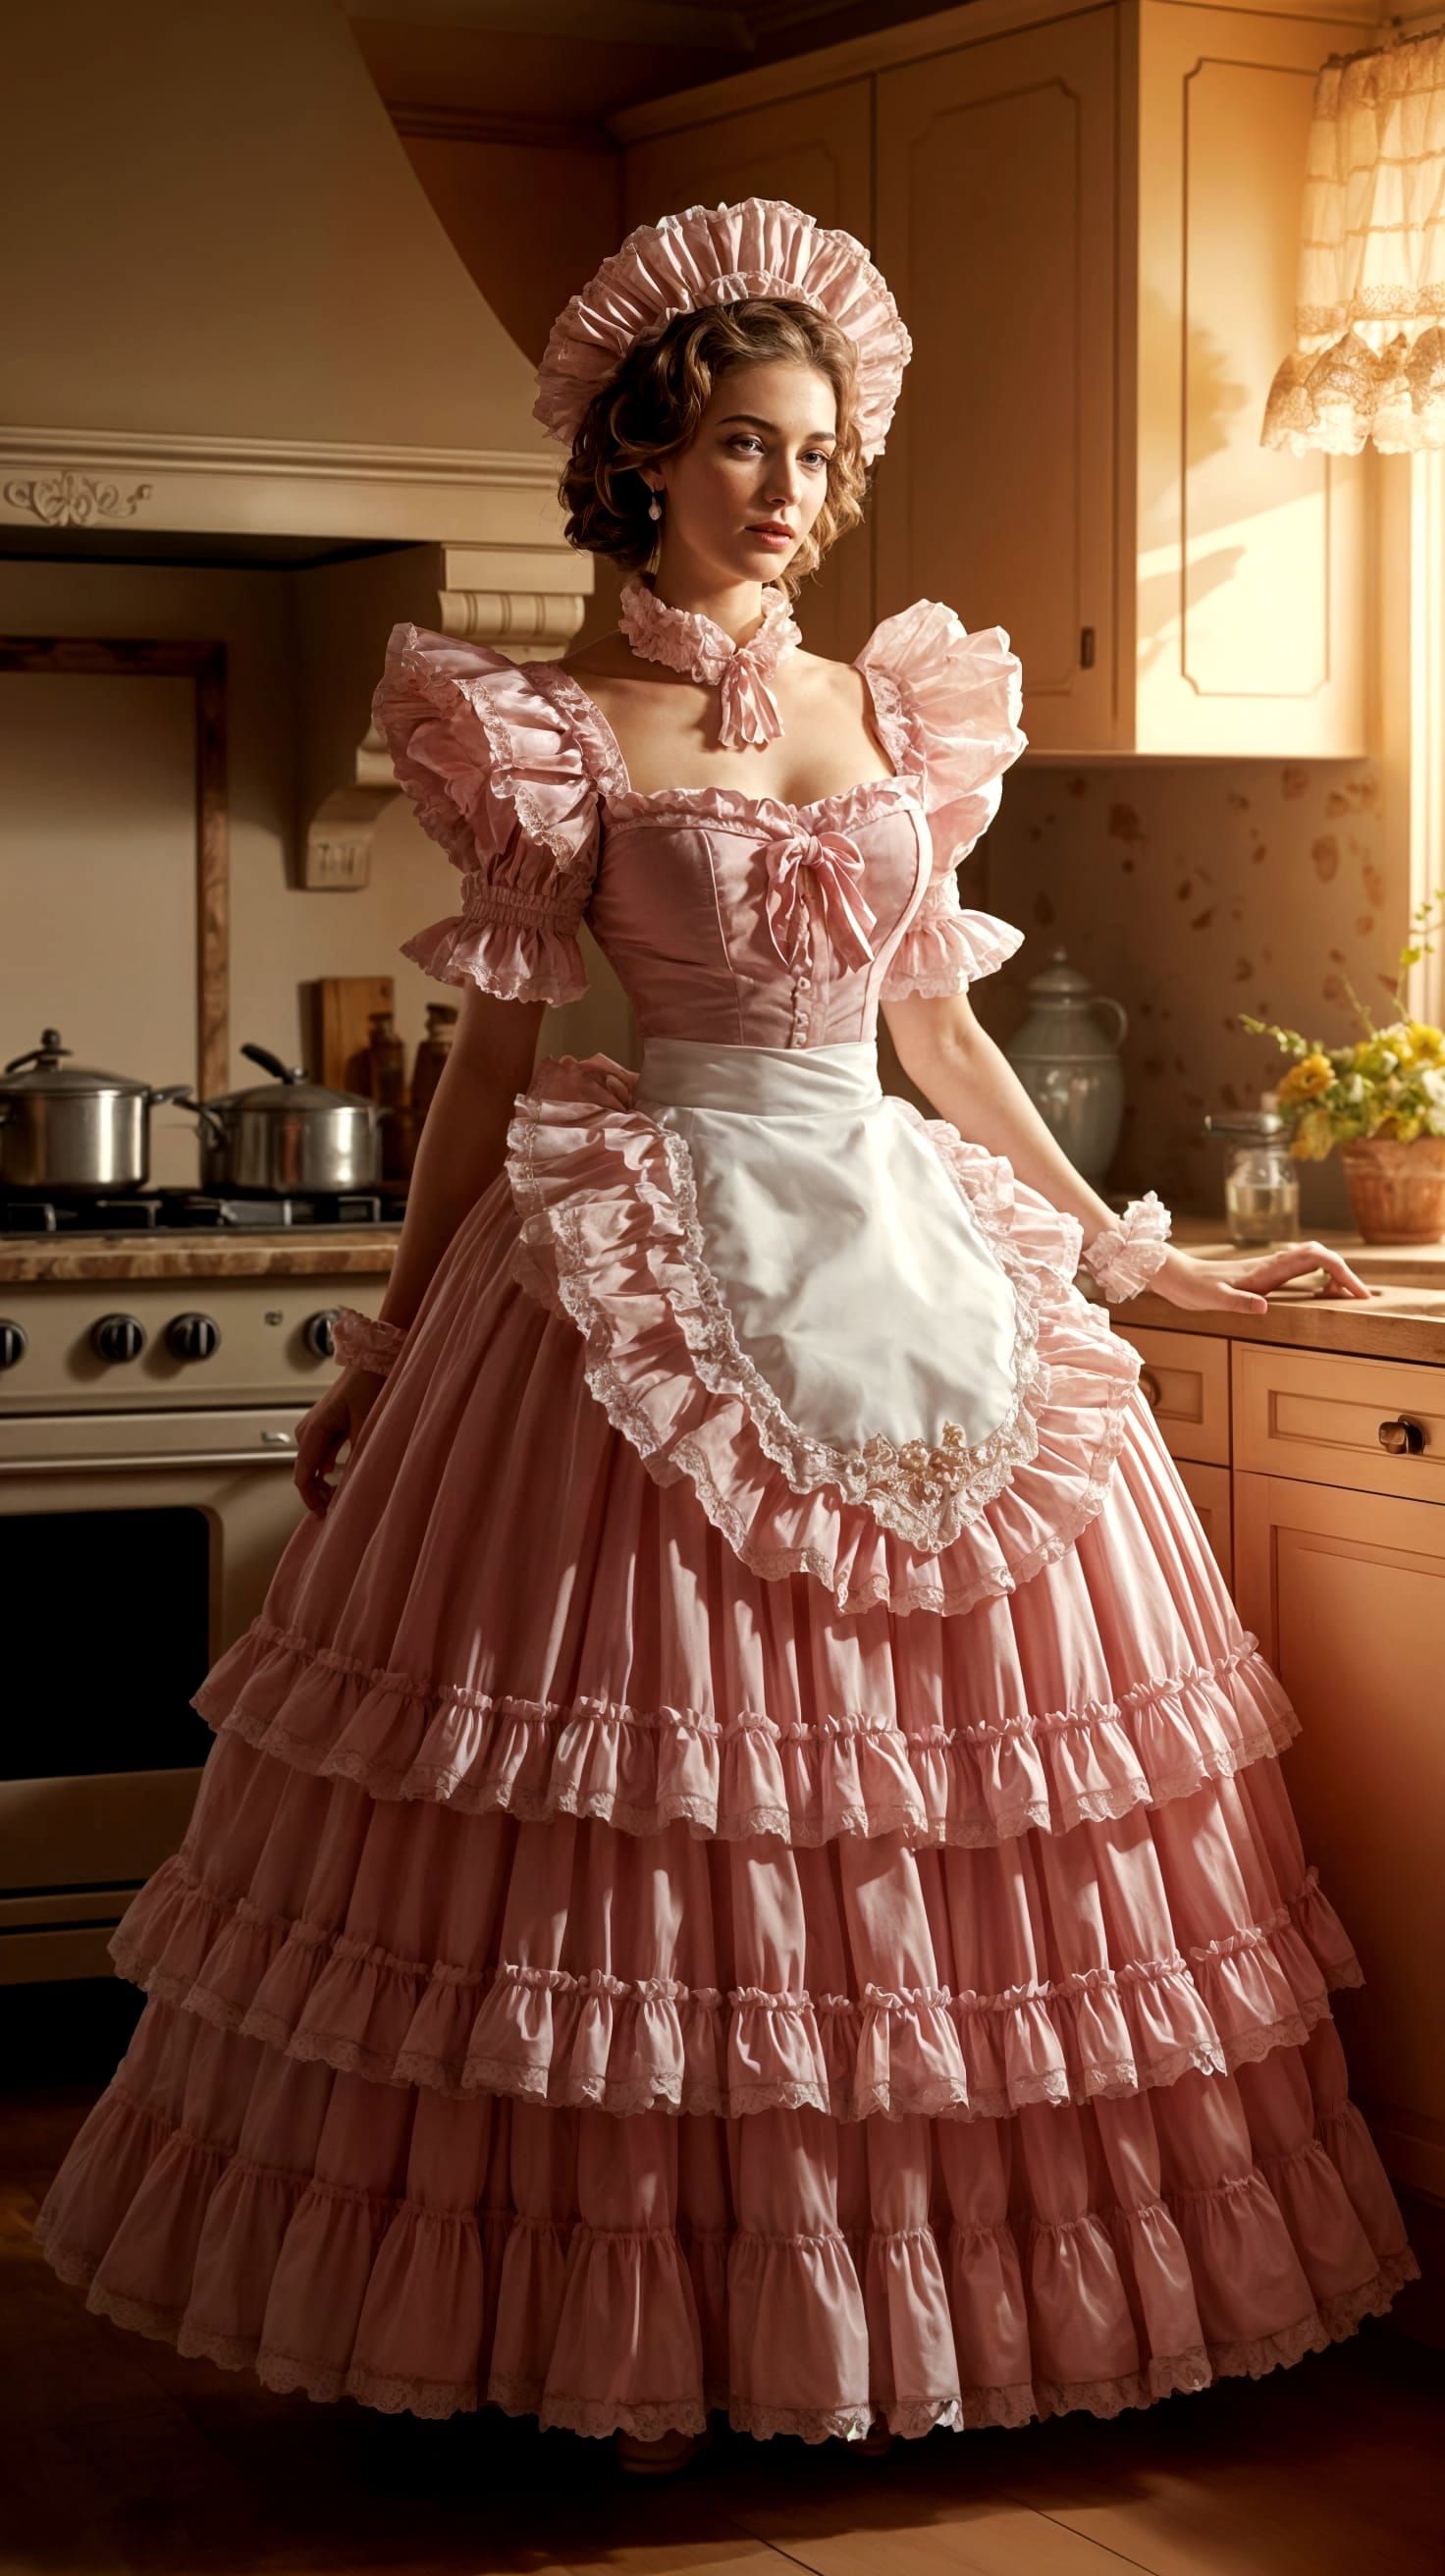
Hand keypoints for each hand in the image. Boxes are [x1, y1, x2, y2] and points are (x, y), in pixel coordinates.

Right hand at [293, 1365, 385, 1514]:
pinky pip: (319, 1455)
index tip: (322, 1515)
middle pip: (305, 1471)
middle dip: (316, 1493)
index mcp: (314, 1430)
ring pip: (312, 1465)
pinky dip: (325, 1471)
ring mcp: (314, 1429)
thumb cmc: (369, 1388)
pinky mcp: (324, 1428)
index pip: (303, 1474)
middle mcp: (308, 1430)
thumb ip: (357, 1456)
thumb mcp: (366, 1426)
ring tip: (336, 1499)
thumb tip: (352, 1487)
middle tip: (334, 1511)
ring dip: (321, 1483)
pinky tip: (337, 1482)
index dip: (310, 1498)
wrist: (372, 1364)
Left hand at [1149, 1240, 1378, 1316]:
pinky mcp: (1263, 1275)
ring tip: (1346, 1297)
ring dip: (1333, 1274)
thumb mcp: (1213, 1300)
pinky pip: (1299, 1270)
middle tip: (1361, 1296)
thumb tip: (1263, 1306)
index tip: (1358, 1292)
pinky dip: (1318, 1277)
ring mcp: (1269, 1268)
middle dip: (1345, 1272)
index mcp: (1268, 1269)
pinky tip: (1318, 1294)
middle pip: (1321, 1255)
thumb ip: (1238, 1303)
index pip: (1317, 1258)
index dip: (1341, 1271)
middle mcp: (1273, 1264)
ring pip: (1312, 1260)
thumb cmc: (1193, 1288)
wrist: (1176, 1276)